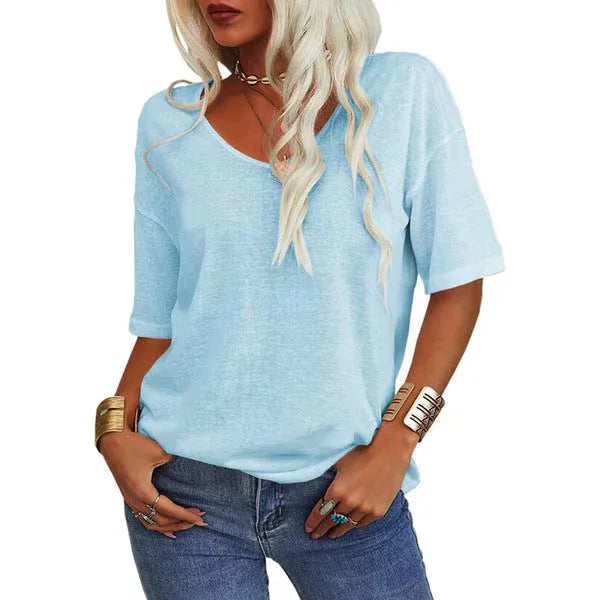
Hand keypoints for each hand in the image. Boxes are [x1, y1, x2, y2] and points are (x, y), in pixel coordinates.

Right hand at [100, 429, 205, 537]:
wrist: (113, 440)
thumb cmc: (135, 445)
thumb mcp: (159, 452)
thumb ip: (174, 462)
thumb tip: (189, 464)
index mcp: (143, 491)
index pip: (169, 510)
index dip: (186, 515)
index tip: (201, 519)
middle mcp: (135, 500)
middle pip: (162, 521)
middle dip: (182, 522)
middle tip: (200, 519)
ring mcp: (131, 500)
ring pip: (152, 523)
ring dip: (171, 526)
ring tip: (187, 524)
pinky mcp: (129, 497)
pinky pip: (143, 519)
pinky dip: (157, 526)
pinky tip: (168, 530)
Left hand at [304, 424, 417, 538]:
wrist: (390, 452)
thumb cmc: (363, 451)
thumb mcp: (339, 460)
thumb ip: (327, 472)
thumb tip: (313, 472)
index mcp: (337, 490)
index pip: (320, 511)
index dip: (313, 521)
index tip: (308, 528)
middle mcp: (350, 502)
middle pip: (331, 520)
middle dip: (321, 528)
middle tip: (315, 535)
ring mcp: (365, 508)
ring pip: (347, 524)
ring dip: (337, 530)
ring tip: (330, 535)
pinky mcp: (378, 510)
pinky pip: (362, 523)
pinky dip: (354, 525)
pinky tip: (349, 526)